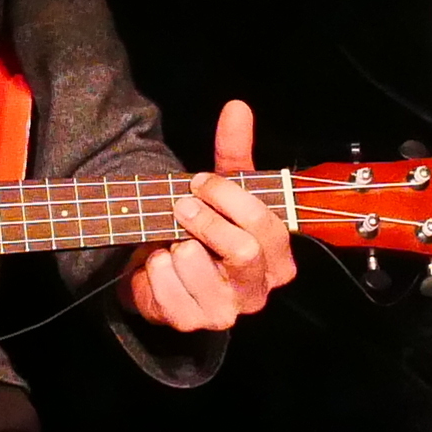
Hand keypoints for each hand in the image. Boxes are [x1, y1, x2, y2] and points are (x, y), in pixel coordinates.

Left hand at [126, 100, 295, 334]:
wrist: (166, 270)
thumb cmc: (206, 228)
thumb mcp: (223, 190)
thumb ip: (234, 152)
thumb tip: (237, 108)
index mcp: (278, 259)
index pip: (265, 225)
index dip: (228, 198)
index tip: (199, 182)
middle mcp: (259, 290)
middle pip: (242, 250)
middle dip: (204, 220)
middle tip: (180, 205)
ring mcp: (225, 312)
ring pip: (198, 268)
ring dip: (173, 245)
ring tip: (168, 239)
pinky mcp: (190, 323)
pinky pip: (167, 292)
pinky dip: (153, 270)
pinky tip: (157, 263)